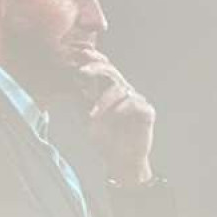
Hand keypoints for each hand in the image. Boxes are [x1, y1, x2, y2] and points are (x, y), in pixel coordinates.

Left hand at [76, 49, 155, 185]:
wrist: (120, 162)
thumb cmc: (105, 140)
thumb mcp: (85, 116)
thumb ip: (80, 98)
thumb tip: (69, 77)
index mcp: (110, 90)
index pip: (103, 67)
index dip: (93, 58)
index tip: (79, 53)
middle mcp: (124, 92)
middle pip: (112, 70)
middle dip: (96, 67)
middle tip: (82, 71)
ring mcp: (136, 101)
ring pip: (120, 88)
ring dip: (104, 100)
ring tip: (94, 116)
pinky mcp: (147, 112)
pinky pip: (134, 102)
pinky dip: (122, 107)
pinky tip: (115, 115)